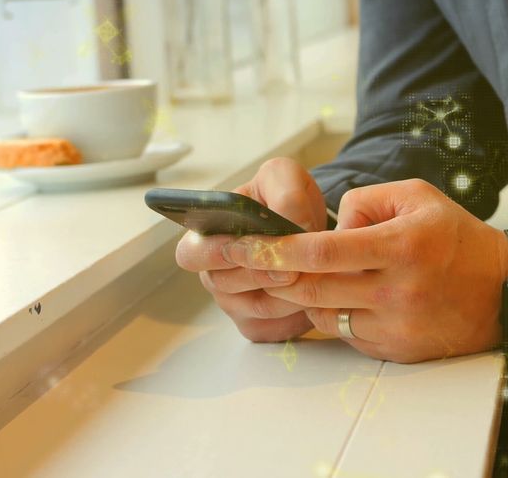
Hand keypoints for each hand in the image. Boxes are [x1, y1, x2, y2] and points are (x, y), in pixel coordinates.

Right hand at [174, 157, 328, 341]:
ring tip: (315, 273)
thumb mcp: (286, 178)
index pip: (190, 254)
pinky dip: (300, 312)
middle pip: (225, 285)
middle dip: (262, 274)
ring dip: (290, 292)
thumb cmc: (286, 200)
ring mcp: (235, 302)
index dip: (216, 253)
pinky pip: (277, 327)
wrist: (311, 226)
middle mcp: (215, 273)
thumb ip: (285, 194)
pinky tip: (317, 294)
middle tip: (292, 266)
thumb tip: (292, 225)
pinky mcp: (260, 325)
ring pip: (259, 307)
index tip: (249, 245)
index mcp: (207, 235)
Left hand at [224, 179, 507, 362]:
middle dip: (273, 276)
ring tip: (307, 276)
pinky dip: (334, 314)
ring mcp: (394, 325)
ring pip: (323, 314)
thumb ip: (365, 200)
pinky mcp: (394, 348)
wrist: (502, 291)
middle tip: (250, 262)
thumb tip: (328, 225)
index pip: (321, 251)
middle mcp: (395, 290)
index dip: (276, 250)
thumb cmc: (456, 239)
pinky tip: (346, 297)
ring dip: (305, 295)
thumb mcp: (418, 196)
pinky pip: (345, 333)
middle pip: (311, 289)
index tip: (245, 245)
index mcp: (400, 246)